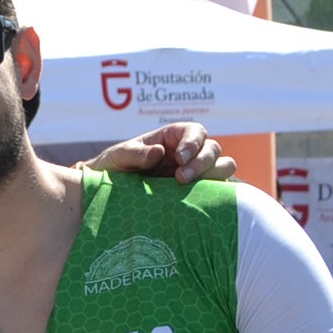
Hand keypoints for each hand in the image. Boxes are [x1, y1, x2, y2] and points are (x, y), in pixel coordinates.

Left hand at [87, 122, 234, 184]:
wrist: (110, 194)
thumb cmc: (114, 168)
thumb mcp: (118, 157)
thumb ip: (134, 154)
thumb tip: (159, 152)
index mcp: (173, 138)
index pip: (196, 132)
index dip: (193, 143)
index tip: (180, 159)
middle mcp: (189, 153)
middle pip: (213, 149)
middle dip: (202, 162)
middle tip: (180, 178)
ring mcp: (196, 172)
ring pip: (223, 167)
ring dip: (213, 175)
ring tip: (188, 188)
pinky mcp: (198, 192)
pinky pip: (218, 189)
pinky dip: (217, 193)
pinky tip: (200, 201)